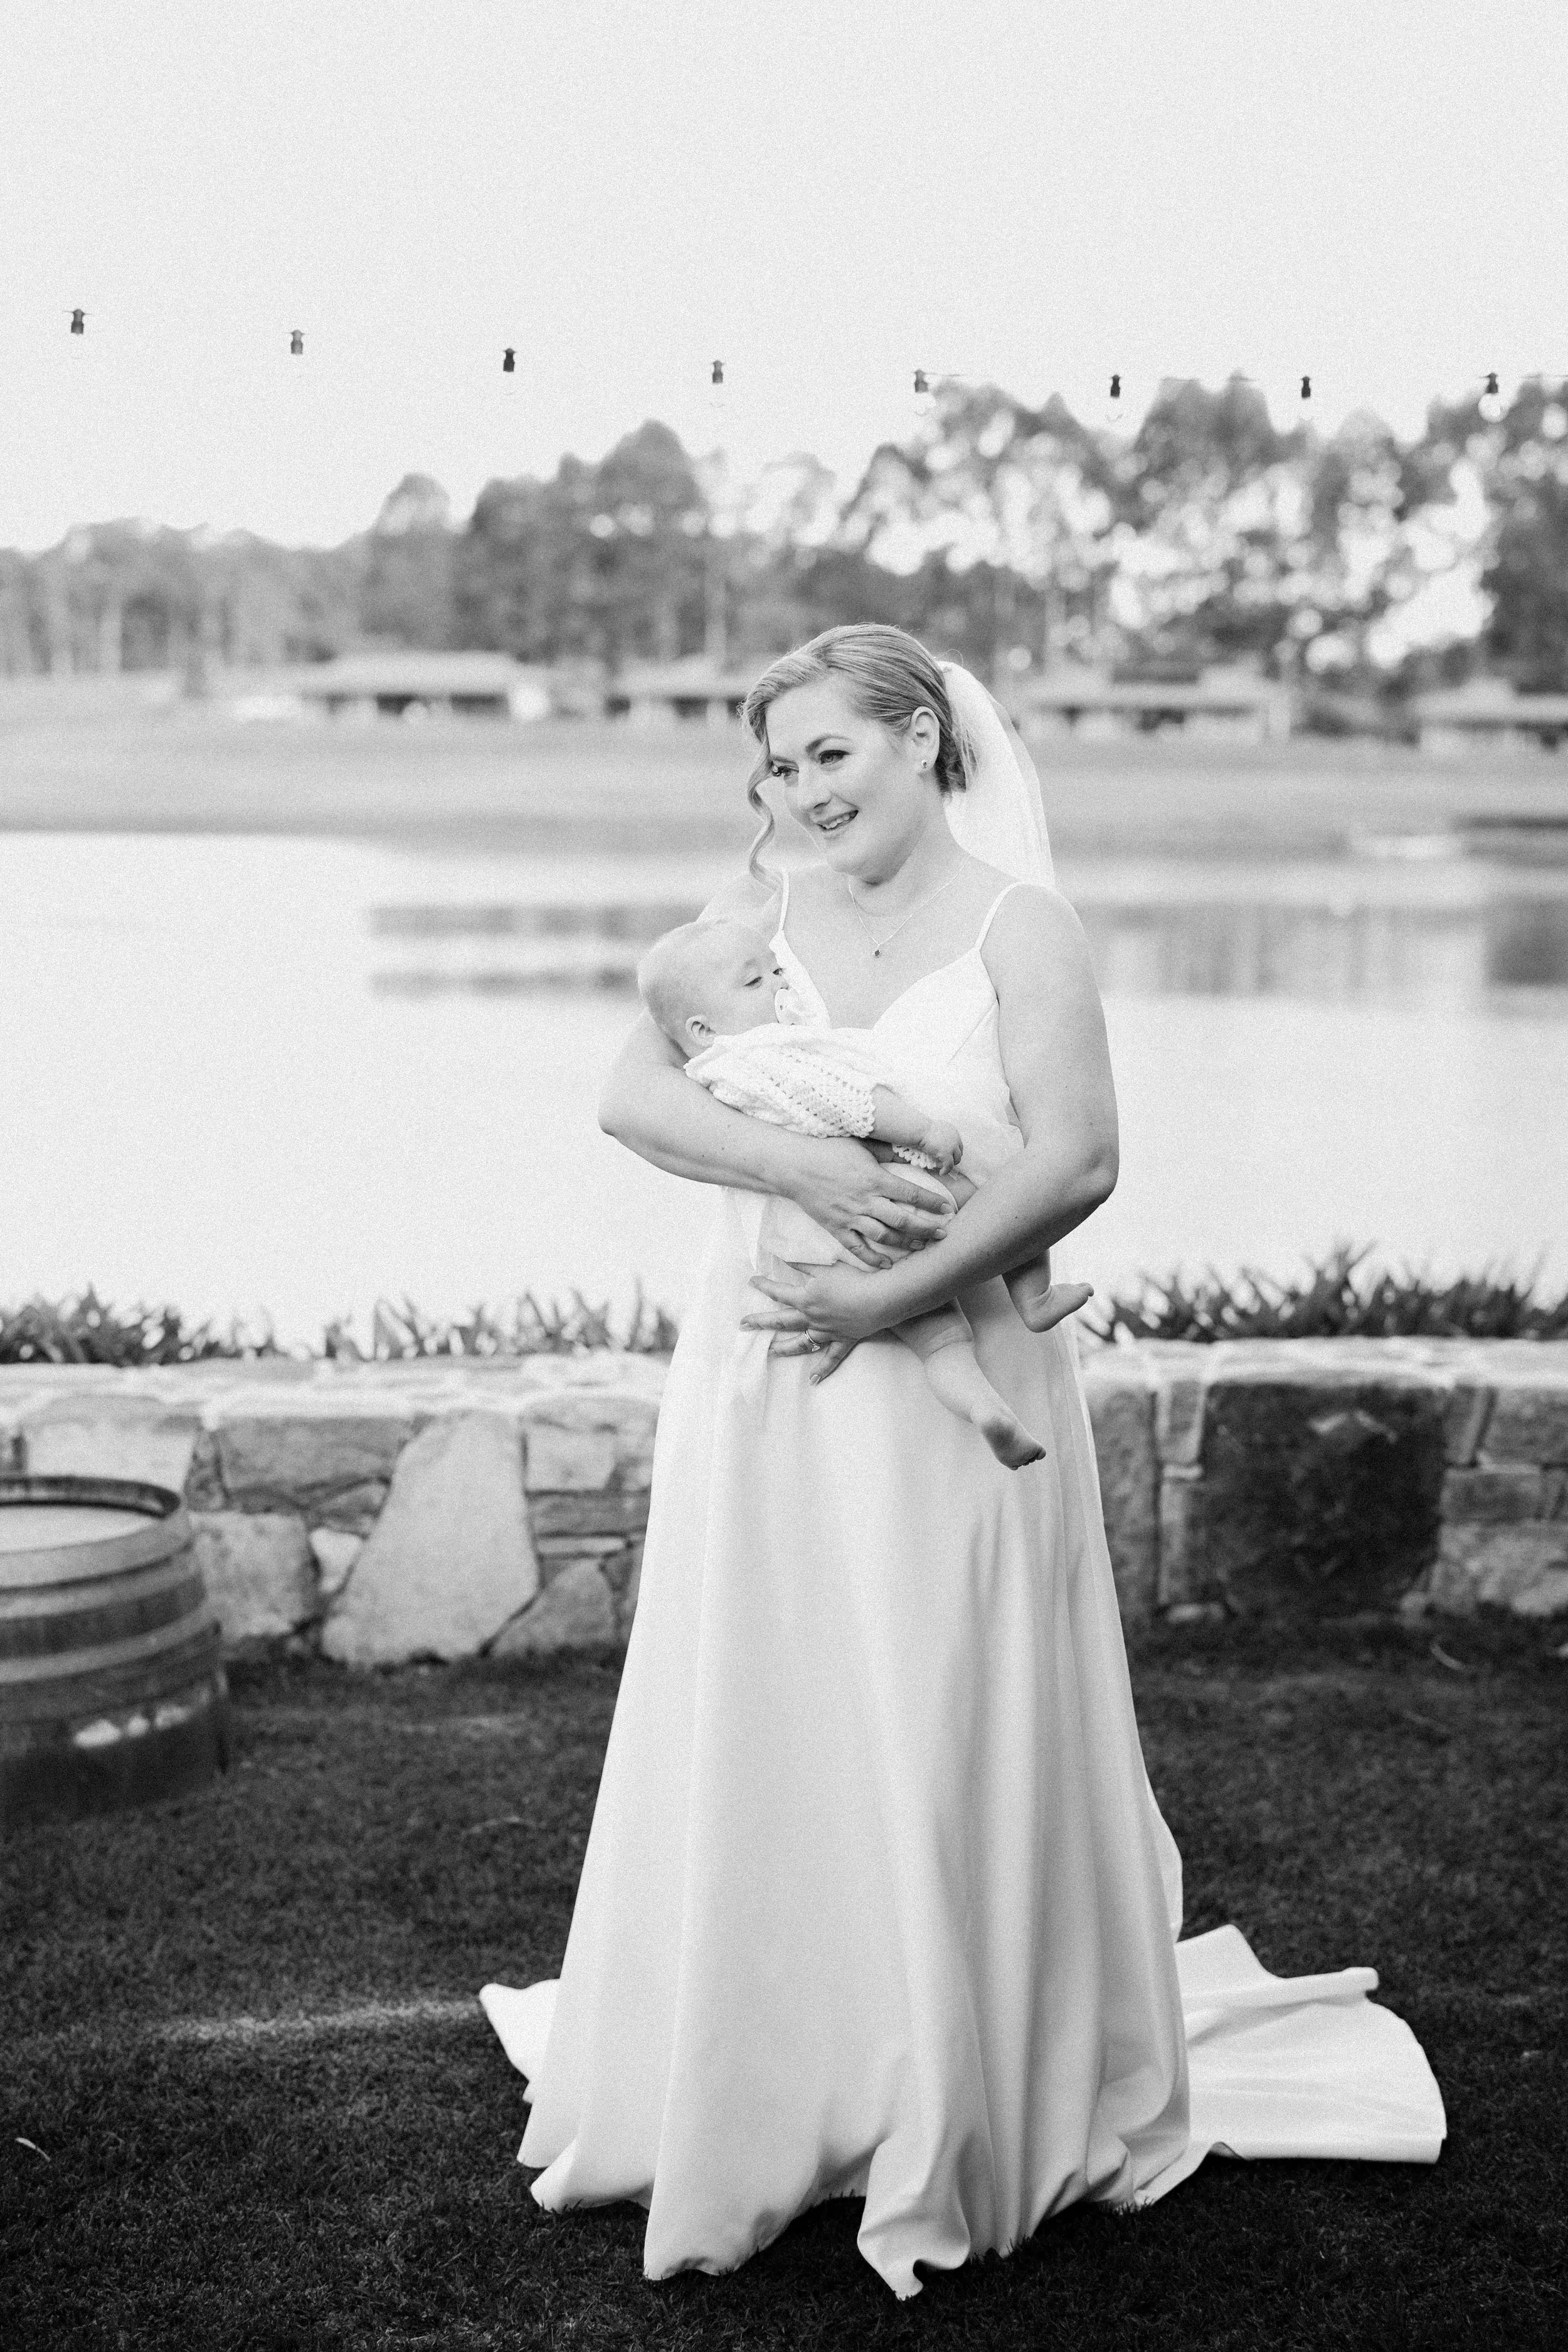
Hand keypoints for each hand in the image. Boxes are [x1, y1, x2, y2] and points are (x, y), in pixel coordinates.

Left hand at [741, 1259, 891, 1379]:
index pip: (778, 1292)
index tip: (752, 1281)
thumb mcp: (827, 1267)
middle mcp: (811, 1318)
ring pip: (800, 1343)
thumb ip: (804, 1264)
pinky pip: (830, 1359)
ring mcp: (826, 1332)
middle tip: (743, 1325)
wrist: (879, 1299)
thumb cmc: (854, 1279)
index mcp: (805, 1299)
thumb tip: (784, 1258)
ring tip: (769, 1353)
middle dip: (760, 1322)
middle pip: (781, 1322)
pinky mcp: (842, 1341)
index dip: (764, 1285)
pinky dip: (822, 1370)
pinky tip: (812, 1381)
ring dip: (784, 1349)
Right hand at [784, 1137, 953, 1269]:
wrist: (794, 1166)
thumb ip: (889, 1152)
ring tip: (921, 1247)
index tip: (947, 1209)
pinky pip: (856, 1247)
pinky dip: (872, 1259)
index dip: (931, 1202)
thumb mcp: (863, 1145)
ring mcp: (850, 1216)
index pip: (910, 1193)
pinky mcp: (836, 1228)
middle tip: (942, 1234)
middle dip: (926, 1229)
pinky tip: (886, 1265)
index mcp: (874, 1178)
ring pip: (883, 1236)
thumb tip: (914, 1152)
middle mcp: (865, 1200)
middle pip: (902, 1220)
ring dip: (905, 1244)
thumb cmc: (829, 1151)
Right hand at [917, 1118, 963, 1174]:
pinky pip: (949, 1165)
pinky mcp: (947, 1154)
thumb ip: (940, 1135)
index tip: (951, 1155)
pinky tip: (941, 1172)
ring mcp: (952, 1146)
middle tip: (948, 1163)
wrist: (921, 1130)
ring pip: (956, 1159)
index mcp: (953, 1131)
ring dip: (951, 1165)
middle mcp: (955, 1138)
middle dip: (954, 1158)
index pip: (958, 1144)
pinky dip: (946, 1170)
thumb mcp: (936, 1129)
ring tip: (945, 1168)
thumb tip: (937, 1143)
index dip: (955, 1151)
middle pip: (959, 1152)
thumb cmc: (923, 1129)